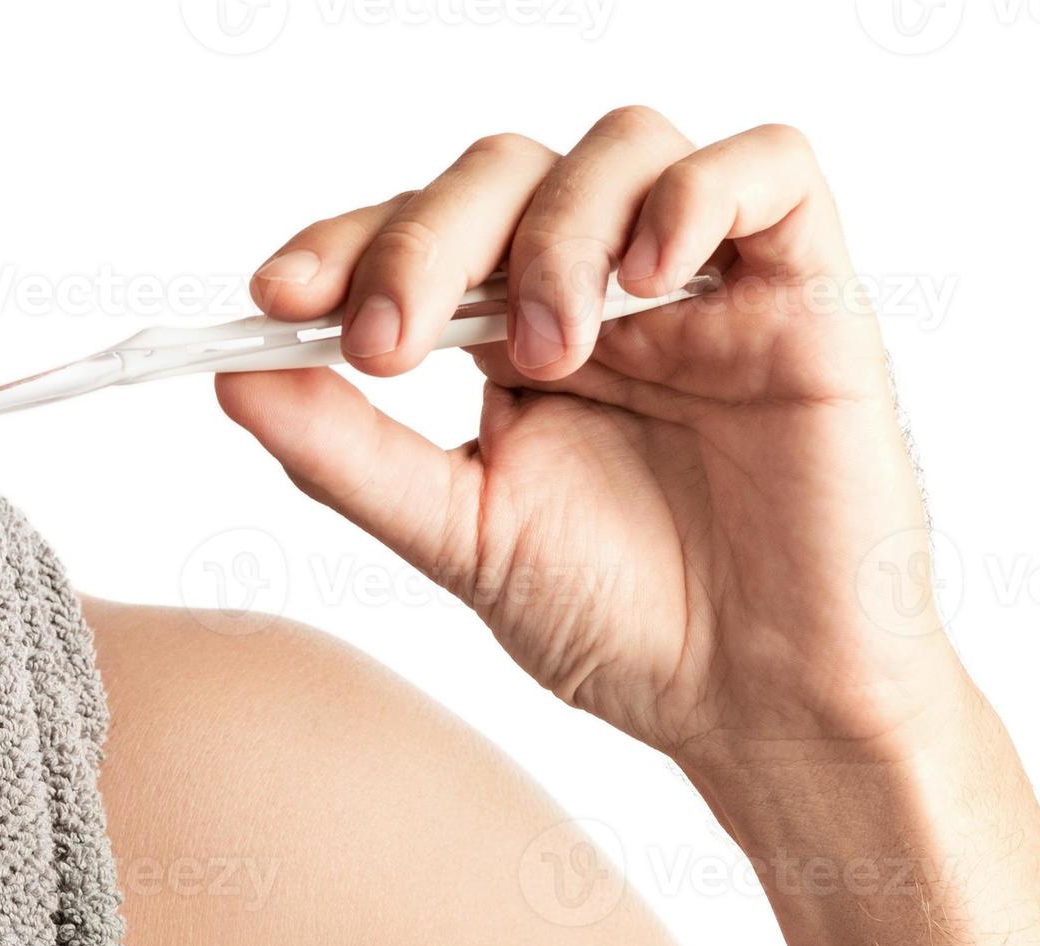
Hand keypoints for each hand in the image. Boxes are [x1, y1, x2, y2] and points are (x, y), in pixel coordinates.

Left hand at [217, 106, 970, 768]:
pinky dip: (695, 197)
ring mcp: (703, 280)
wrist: (763, 706)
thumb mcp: (459, 536)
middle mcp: (601, 287)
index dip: (342, 243)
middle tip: (392, 344)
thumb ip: (347, 454)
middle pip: (501, 171)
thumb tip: (233, 375)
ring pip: (620, 144)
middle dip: (424, 239)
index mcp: (509, 334)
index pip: (414, 231)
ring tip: (549, 354)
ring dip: (555, 232)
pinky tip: (647, 283)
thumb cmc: (625, 622)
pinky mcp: (806, 287)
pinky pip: (769, 165)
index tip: (276, 299)